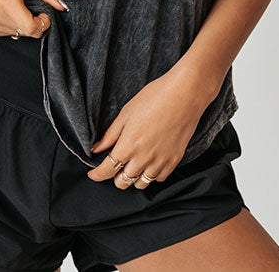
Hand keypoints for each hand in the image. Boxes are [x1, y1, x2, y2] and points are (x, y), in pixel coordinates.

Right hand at [0, 0, 67, 37]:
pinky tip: (4, 5)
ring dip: (22, 21)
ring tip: (14, 0)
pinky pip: (6, 32)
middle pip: (27, 33)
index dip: (44, 23)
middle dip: (34, 20)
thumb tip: (61, 5)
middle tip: (29, 0)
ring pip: (18, 34)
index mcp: (5, 2)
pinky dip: (11, 22)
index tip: (45, 11)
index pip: (32, 29)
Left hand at [87, 65, 209, 188]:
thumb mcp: (127, 112)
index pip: (107, 170)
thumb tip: (96, 149)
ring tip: (132, 165)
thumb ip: (111, 134)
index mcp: (129, 145)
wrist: (185, 94)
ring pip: (141, 184)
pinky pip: (159, 179)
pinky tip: (149, 163)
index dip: (97, 175)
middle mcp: (144, 158)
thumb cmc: (155, 97)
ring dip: (133, 178)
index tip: (93, 174)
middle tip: (115, 164)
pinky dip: (151, 175)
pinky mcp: (174, 160)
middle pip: (123, 182)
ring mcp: (160, 161)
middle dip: (114, 176)